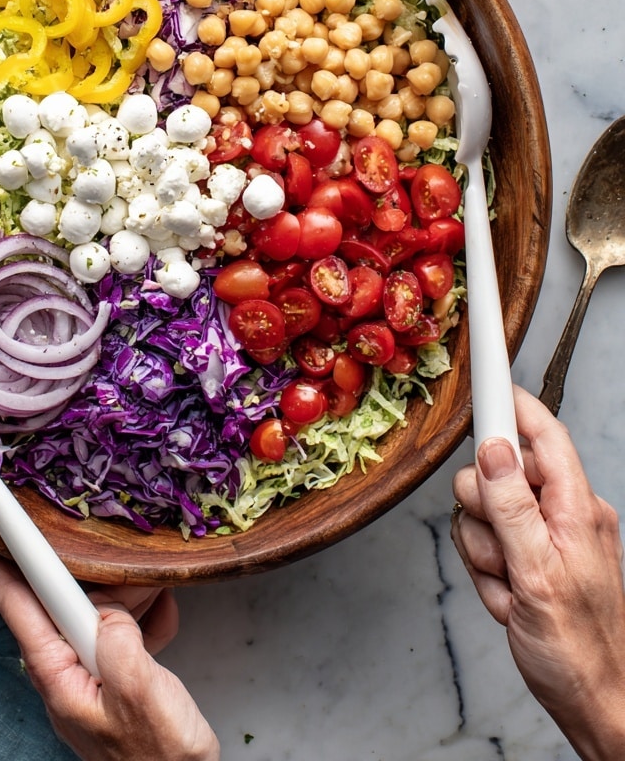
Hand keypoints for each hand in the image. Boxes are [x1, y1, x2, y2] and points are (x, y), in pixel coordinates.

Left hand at [0, 540, 219, 760]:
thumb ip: (117, 638)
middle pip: (58, 604)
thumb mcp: (141, 692)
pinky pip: (119, 636)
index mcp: (59, 677)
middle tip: (107, 553)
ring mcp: (87, 678)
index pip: (18, 606)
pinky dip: (142, 624)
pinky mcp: (111, 681)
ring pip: (95, 616)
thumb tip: (106, 604)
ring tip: (153, 593)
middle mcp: (65, 676)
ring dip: (126, 600)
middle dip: (85, 573)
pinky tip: (161, 621)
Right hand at [451, 384, 624, 759]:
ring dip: (484, 552)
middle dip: (482, 511)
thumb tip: (492, 449)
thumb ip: (511, 508)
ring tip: (510, 588)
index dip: (512, 402)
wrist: (597, 703)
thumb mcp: (539, 576)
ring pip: (482, 512)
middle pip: (498, 473)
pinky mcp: (528, 560)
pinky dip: (488, 571)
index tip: (484, 375)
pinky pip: (485, 544)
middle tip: (498, 550)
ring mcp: (545, 538)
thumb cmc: (581, 649)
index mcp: (576, 507)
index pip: (543, 434)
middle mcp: (563, 513)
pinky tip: (509, 599)